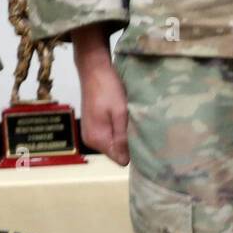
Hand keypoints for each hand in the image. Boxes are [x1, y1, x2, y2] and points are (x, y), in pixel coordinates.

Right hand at [72, 24, 128, 165]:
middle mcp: (91, 140)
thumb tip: (126, 162)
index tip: (142, 139)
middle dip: (128, 143)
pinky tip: (122, 117)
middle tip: (137, 126)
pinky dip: (116, 129)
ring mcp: (90, 133)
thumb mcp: (120, 112)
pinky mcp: (92, 126)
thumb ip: (122, 138)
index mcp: (97, 139)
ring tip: (130, 119)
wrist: (94, 69)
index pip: (120, 159)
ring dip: (123, 135)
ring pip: (113, 143)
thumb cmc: (108, 88)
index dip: (132, 152)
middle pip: (116, 152)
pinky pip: (108, 135)